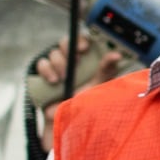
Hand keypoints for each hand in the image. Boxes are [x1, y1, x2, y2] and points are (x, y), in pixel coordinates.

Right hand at [34, 35, 127, 151]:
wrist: (69, 118)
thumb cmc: (88, 100)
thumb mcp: (99, 84)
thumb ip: (107, 68)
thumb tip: (117, 53)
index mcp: (87, 60)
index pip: (82, 41)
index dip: (81, 40)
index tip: (84, 49)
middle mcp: (71, 60)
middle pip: (65, 43)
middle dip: (68, 49)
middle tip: (74, 60)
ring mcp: (56, 66)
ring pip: (53, 53)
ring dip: (58, 63)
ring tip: (63, 78)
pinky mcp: (44, 74)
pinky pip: (42, 63)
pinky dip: (46, 69)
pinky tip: (53, 81)